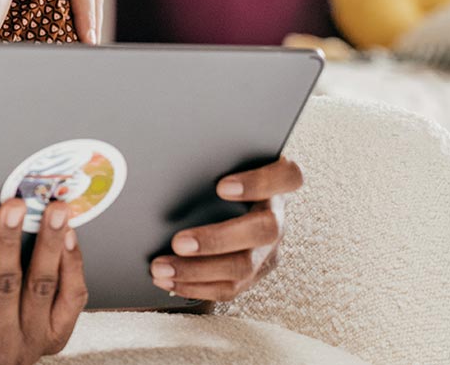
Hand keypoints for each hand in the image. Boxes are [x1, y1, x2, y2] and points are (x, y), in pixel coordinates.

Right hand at [0, 199, 87, 362]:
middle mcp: (1, 343)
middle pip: (8, 288)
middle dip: (13, 243)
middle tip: (16, 204)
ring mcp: (34, 338)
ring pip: (43, 287)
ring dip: (50, 245)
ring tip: (54, 208)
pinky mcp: (60, 332)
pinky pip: (72, 295)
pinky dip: (72, 262)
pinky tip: (68, 232)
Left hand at [151, 157, 302, 300]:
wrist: (235, 204)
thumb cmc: (223, 175)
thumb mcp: (224, 164)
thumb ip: (211, 163)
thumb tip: (168, 163)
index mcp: (277, 183)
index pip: (288, 177)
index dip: (259, 183)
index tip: (221, 187)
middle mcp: (278, 216)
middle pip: (264, 230)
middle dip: (217, 239)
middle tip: (178, 242)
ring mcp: (270, 249)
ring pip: (244, 267)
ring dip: (197, 271)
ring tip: (161, 268)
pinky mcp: (255, 273)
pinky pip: (230, 287)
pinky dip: (195, 286)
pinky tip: (168, 281)